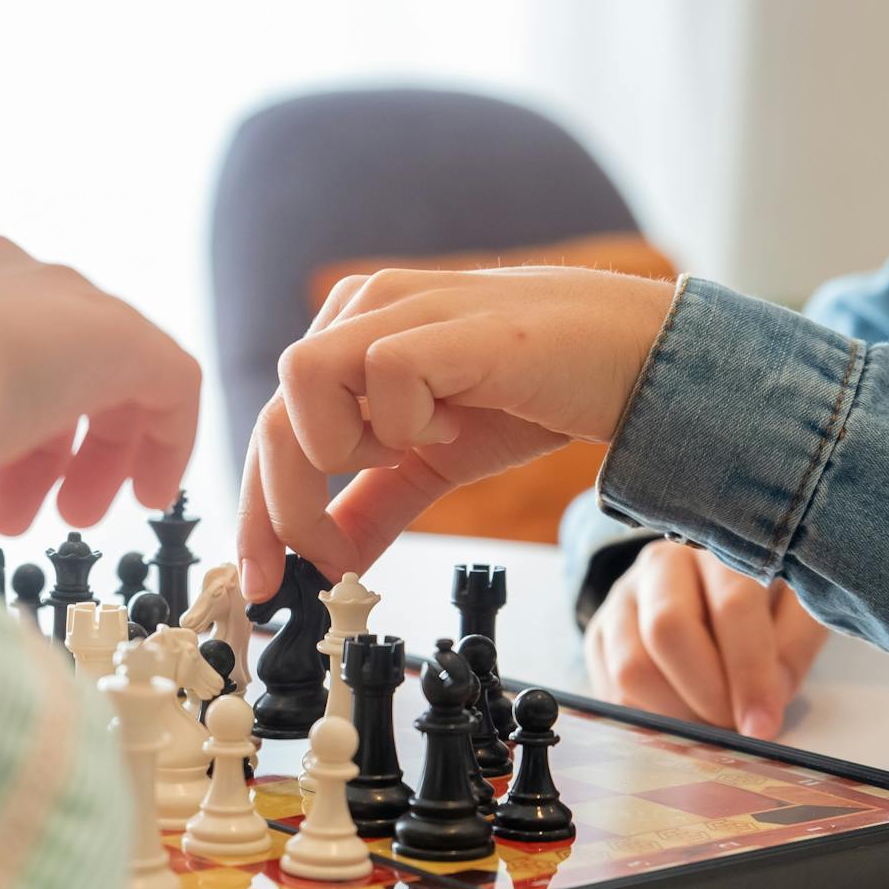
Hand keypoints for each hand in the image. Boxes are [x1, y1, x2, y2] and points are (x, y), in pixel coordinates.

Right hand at [0, 237, 199, 531]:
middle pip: (34, 356)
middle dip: (32, 442)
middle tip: (17, 514)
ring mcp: (59, 299)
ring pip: (101, 372)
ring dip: (88, 450)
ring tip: (68, 518)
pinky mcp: (122, 336)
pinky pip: (167, 381)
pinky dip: (163, 437)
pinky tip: (147, 494)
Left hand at [235, 265, 676, 597]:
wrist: (631, 359)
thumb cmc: (535, 393)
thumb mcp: (434, 466)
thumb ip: (375, 506)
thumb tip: (327, 565)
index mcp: (347, 339)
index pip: (272, 429)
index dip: (258, 511)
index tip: (264, 582)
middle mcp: (361, 310)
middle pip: (272, 419)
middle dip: (283, 511)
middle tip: (323, 565)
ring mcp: (400, 306)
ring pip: (300, 382)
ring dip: (347, 446)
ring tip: (415, 450)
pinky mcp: (445, 321)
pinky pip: (381, 375)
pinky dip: (408, 421)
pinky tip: (456, 420)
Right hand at [585, 541, 826, 737]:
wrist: (707, 587)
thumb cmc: (762, 600)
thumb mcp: (796, 610)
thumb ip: (793, 648)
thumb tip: (767, 697)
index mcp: (719, 548)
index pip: (731, 606)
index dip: (749, 673)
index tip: (763, 724)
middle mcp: (662, 565)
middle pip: (667, 630)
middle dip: (707, 694)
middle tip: (734, 723)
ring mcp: (621, 599)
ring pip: (631, 668)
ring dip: (676, 713)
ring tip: (709, 720)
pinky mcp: (599, 635)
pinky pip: (612, 692)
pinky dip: (651, 719)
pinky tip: (683, 714)